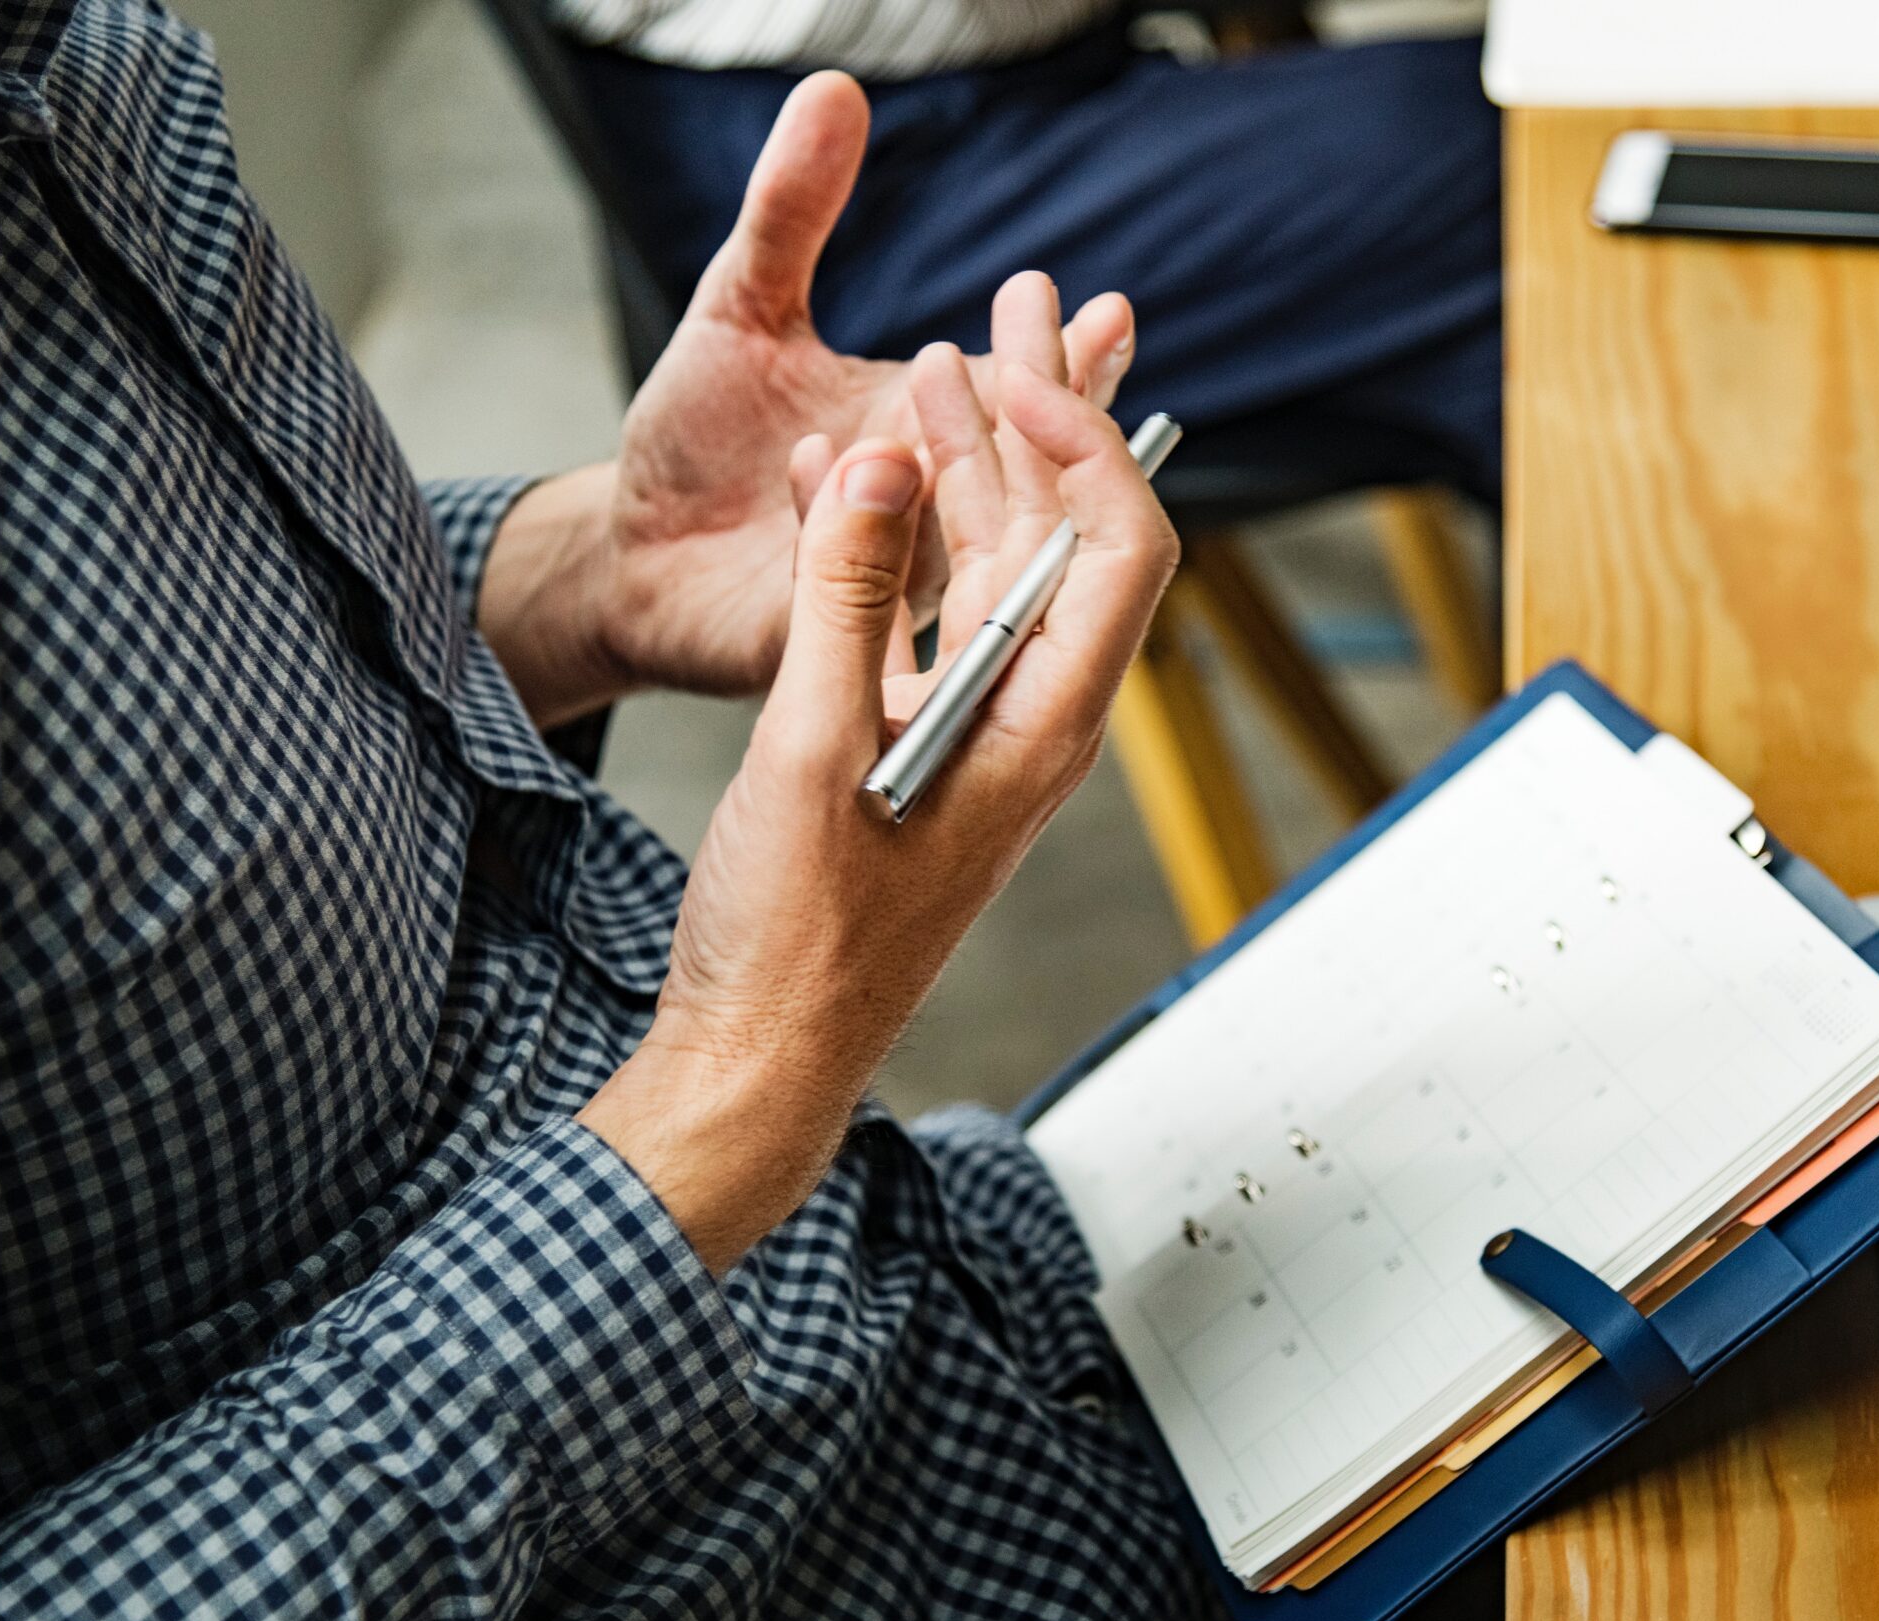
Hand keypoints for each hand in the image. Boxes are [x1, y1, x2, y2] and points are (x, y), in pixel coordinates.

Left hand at [473, 73, 1135, 727]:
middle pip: (1012, 477)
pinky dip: (842, 530)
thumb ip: (792, 210)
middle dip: (1037, 416)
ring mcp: (884, 583)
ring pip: (943, 540)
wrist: (629, 553)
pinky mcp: (824, 638)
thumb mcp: (739, 306)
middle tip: (1044, 355)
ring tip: (912, 413)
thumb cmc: (701, 442)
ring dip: (934, 477)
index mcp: (927, 434)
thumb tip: (837, 89)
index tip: (1110, 312)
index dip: (1074, 366)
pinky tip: (829, 467)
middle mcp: (926, 513)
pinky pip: (849, 591)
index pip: (1022, 400)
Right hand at [577, 356, 1177, 1271]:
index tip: (1012, 372)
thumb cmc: (798, 934)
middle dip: (1029, 420)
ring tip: (921, 363)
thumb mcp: (810, 743)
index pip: (1121, 549)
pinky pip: (917, 618)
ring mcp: (972, 731)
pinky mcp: (913, 743)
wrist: (757, 1052)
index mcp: (1043, 724)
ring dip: (955, 469)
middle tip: (1004, 311)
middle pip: (1060, 539)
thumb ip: (844, 595)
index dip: (1085, 444)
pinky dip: (885, 545)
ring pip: (985, 569)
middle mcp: (1028, 719)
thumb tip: (878, 458)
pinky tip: (838, 481)